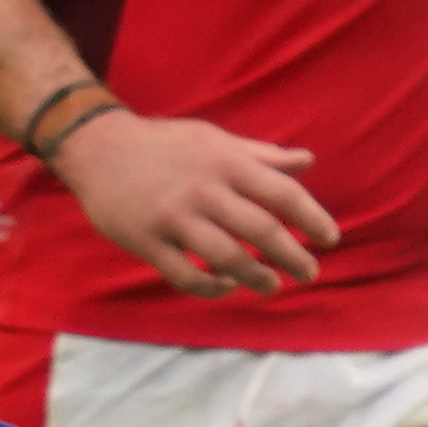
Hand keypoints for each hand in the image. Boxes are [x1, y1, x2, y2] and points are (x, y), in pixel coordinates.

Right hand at [56, 108, 337, 296]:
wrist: (97, 147)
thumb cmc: (165, 144)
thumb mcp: (215, 139)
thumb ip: (262, 154)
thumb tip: (308, 161)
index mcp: (226, 161)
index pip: (282, 192)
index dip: (312, 218)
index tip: (330, 239)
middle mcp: (204, 189)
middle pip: (261, 230)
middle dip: (293, 256)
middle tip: (309, 273)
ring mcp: (173, 217)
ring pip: (226, 257)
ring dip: (256, 277)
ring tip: (273, 285)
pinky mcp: (146, 241)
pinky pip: (185, 275)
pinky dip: (211, 287)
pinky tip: (227, 287)